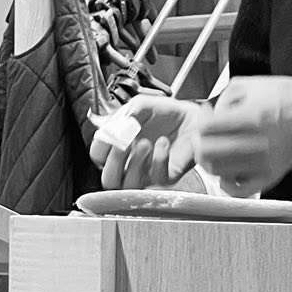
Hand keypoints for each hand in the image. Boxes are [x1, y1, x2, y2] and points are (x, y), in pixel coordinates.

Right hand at [88, 94, 207, 190]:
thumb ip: (125, 113)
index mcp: (119, 146)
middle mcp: (130, 163)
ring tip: (145, 143)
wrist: (193, 117)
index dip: (100, 148)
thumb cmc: (166, 113)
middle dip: (113, 162)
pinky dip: (158, 159)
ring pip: (129, 185)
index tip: (110, 134)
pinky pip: (157, 178)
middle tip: (122, 144)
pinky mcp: (165, 177)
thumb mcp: (141, 105)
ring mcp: (147, 173)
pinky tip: (163, 143)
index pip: (98, 157)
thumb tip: (112, 127)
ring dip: (135, 164)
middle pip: (109, 180)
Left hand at [193, 76, 291, 196]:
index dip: (199, 124)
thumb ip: (222, 100)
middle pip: (207, 153)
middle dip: (200, 144)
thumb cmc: (285, 96)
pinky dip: (228, 184)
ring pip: (218, 172)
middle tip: (202, 140)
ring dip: (210, 162)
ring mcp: (263, 162)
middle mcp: (255, 143)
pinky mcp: (271, 175)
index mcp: (248, 118)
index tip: (203, 121)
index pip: (205, 129)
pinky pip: (240, 190)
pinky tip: (227, 173)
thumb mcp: (248, 85)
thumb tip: (209, 115)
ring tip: (215, 153)